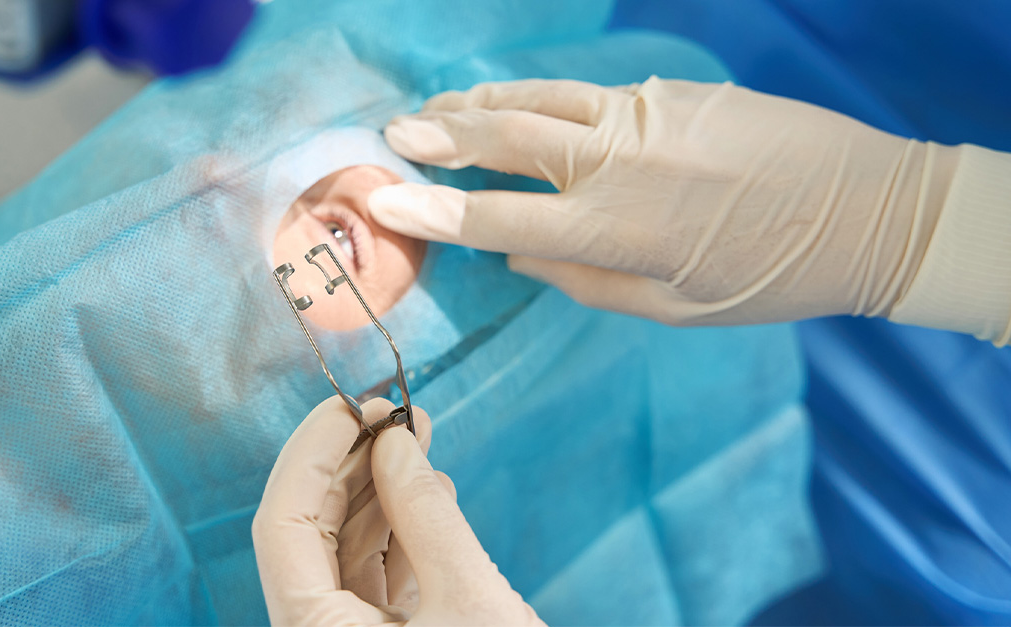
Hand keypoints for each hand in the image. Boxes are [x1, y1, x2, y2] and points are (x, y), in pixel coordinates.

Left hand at [253, 397, 541, 625]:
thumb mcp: (470, 601)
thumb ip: (425, 515)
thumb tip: (394, 442)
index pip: (281, 525)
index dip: (311, 455)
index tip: (352, 406)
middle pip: (309, 531)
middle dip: (348, 465)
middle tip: (390, 412)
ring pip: (345, 551)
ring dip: (379, 490)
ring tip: (416, 436)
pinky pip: (377, 578)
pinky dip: (402, 531)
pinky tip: (428, 491)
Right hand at [368, 77, 959, 325]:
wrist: (869, 209)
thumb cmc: (769, 276)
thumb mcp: (672, 306)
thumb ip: (584, 281)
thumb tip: (518, 254)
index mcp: (616, 229)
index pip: (498, 218)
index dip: (433, 213)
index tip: (381, 202)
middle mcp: (618, 162)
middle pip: (506, 138)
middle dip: (440, 137)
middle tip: (393, 136)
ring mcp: (644, 116)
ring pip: (540, 100)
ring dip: (480, 104)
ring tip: (437, 110)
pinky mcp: (670, 92)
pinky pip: (586, 93)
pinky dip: (538, 98)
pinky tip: (516, 103)